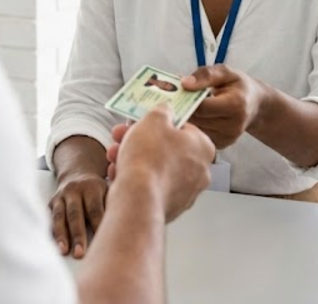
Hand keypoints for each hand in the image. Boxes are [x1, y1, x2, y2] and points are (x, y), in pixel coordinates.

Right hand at [49, 172, 107, 258]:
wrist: (78, 173)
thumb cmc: (99, 189)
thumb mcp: (108, 190)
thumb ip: (113, 204)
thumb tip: (123, 227)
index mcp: (92, 187)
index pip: (95, 210)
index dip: (97, 227)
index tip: (102, 244)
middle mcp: (74, 190)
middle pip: (75, 214)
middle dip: (77, 235)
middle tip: (80, 253)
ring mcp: (61, 196)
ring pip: (59, 217)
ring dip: (61, 235)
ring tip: (64, 251)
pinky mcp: (52, 202)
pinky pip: (51, 218)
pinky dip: (53, 232)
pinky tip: (55, 245)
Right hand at [106, 105, 214, 221]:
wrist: (138, 199)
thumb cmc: (149, 158)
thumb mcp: (154, 119)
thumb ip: (163, 110)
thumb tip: (166, 111)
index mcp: (203, 147)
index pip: (183, 128)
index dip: (158, 123)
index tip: (142, 122)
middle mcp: (200, 172)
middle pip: (167, 148)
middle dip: (140, 141)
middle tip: (122, 136)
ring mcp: (186, 192)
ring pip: (157, 168)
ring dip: (133, 158)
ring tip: (114, 155)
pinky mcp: (170, 207)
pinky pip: (151, 187)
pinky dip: (136, 179)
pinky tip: (119, 173)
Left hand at [180, 64, 267, 149]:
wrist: (255, 105)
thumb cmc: (239, 86)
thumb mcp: (226, 72)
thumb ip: (205, 75)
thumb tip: (184, 83)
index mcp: (235, 105)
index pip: (202, 107)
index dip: (187, 99)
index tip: (176, 92)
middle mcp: (233, 126)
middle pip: (197, 120)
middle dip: (184, 109)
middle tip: (174, 99)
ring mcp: (227, 138)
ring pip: (196, 129)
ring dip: (187, 118)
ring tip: (185, 106)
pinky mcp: (221, 145)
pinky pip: (199, 136)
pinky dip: (194, 126)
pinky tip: (194, 116)